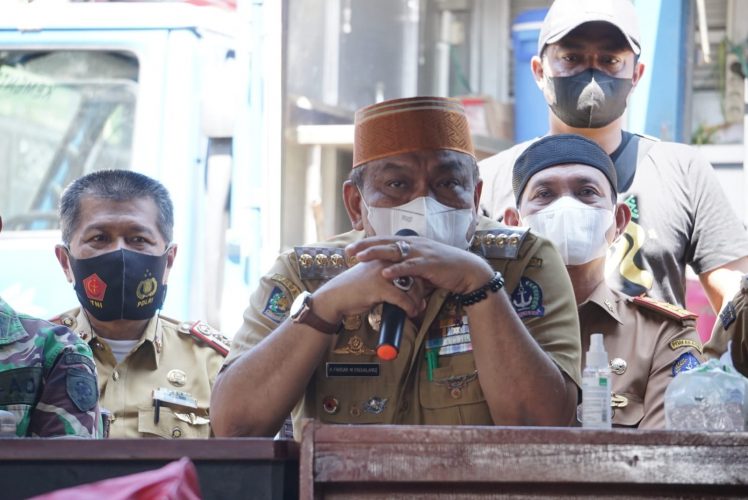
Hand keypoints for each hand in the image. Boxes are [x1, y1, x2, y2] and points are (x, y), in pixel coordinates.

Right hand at [312, 258, 427, 324]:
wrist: (335, 297)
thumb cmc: (353, 288)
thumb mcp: (372, 275)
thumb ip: (386, 275)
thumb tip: (403, 285)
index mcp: (383, 256)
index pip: (408, 264)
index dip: (417, 278)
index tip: (422, 290)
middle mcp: (384, 262)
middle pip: (412, 274)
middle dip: (420, 291)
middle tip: (422, 303)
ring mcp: (382, 274)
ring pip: (410, 286)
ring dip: (417, 301)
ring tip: (417, 309)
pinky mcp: (379, 287)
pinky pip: (402, 298)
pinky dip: (409, 307)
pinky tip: (410, 313)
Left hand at [346, 236, 493, 295]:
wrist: (468, 271)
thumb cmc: (445, 269)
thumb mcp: (423, 264)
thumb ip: (407, 267)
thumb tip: (393, 273)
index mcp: (412, 243)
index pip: (385, 240)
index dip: (367, 243)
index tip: (351, 248)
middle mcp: (414, 244)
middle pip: (385, 243)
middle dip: (365, 246)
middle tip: (348, 251)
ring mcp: (421, 253)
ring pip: (394, 251)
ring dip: (376, 254)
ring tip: (359, 258)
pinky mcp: (429, 264)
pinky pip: (410, 267)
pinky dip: (397, 270)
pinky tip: (385, 273)